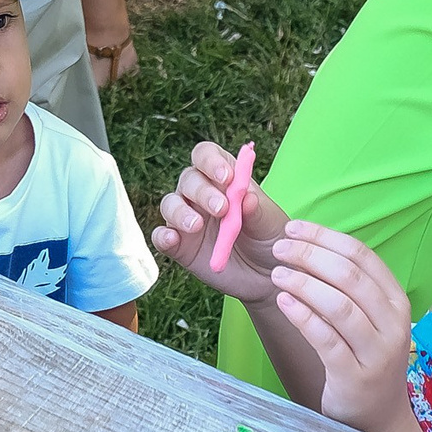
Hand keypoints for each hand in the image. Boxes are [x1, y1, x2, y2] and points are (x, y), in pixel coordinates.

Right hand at [150, 140, 290, 302]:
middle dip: (202, 191)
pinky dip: (163, 236)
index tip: (226, 177)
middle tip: (221, 209)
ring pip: (170, 204)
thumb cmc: (270, 240)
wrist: (267, 276)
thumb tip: (247, 198)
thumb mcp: (270, 224)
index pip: (206, 156)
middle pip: (188, 179)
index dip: (211, 161)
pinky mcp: (180, 246)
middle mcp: (200, 194)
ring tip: (196, 226)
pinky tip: (172, 239)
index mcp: (223, 178)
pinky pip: (161, 236)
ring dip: (180, 212)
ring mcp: (187, 219)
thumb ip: (257, 210)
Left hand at [266, 223, 418, 431]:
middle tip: (278, 248)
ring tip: (277, 274)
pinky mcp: (354, 375)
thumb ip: (347, 282)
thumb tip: (306, 240)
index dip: (324, 236)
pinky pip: (325, 339)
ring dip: (302, 283)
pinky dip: (302, 316)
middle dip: (310, 255)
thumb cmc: (365, 353)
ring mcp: (376, 351)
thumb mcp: (368, 315)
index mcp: (395, 299)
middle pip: (349, 276)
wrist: (379, 412)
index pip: (361, 255)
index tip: (293, 228)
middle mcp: (392, 323)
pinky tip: (283, 301)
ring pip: (338, 305)